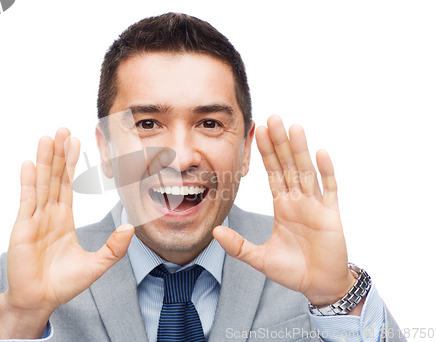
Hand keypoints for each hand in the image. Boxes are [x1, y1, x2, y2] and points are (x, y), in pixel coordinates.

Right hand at [0, 128, 133, 338]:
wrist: (40, 301)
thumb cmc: (64, 284)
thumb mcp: (97, 264)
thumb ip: (114, 247)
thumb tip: (131, 227)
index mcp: (63, 219)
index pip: (67, 184)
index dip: (70, 163)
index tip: (75, 142)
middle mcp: (48, 214)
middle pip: (54, 177)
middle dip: (58, 154)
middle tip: (62, 129)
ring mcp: (35, 219)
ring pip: (42, 183)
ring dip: (44, 160)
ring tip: (47, 138)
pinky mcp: (23, 228)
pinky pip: (27, 200)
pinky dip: (28, 182)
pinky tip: (29, 163)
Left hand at [214, 115, 355, 306]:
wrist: (319, 286)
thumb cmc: (293, 270)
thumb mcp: (259, 258)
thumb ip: (238, 246)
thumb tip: (214, 232)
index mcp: (283, 205)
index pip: (273, 172)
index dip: (266, 152)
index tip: (258, 131)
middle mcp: (298, 200)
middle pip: (288, 165)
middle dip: (280, 142)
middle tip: (273, 118)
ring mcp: (315, 205)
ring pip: (307, 171)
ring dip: (300, 149)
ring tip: (294, 127)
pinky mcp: (331, 215)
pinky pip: (329, 189)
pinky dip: (325, 172)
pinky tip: (320, 152)